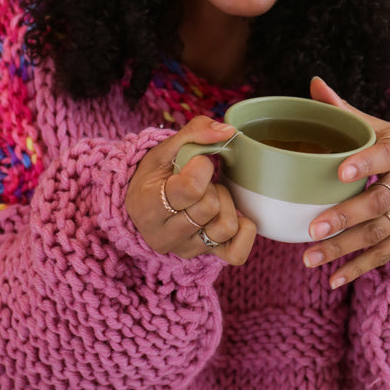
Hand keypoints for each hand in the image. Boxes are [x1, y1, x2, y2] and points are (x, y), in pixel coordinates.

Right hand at [125, 116, 256, 264]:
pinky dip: (244, 231)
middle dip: (212, 185)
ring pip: (226, 227)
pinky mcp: (204, 257)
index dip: (201, 168)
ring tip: (210, 197)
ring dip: (225, 205)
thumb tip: (228, 132)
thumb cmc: (156, 174)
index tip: (195, 163)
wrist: (146, 205)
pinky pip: (237, 253)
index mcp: (147, 204)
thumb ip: (195, 132)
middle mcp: (163, 235)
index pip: (191, 188)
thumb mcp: (166, 147)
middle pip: (210, 207)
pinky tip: (232, 214)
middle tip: (202, 182)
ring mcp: (184, 249)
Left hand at [304, 77, 389, 287]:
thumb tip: (314, 85)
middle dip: (344, 217)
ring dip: (343, 248)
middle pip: (378, 202)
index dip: (363, 164)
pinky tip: (334, 278)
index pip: (384, 155)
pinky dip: (360, 267)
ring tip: (309, 257)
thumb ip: (348, 113)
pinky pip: (386, 253)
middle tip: (312, 228)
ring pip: (378, 232)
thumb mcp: (384, 128)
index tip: (339, 172)